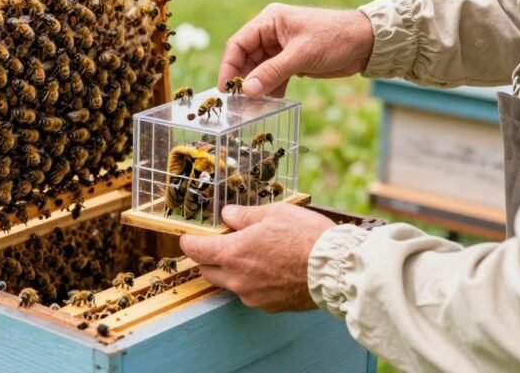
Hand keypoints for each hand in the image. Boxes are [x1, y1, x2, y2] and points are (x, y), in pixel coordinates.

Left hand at [179, 203, 336, 312]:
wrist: (332, 269)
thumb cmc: (305, 237)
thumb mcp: (273, 213)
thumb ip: (245, 215)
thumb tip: (228, 214)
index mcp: (232, 253)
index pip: (195, 251)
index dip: (188, 242)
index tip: (187, 238)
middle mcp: (237, 279)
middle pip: (208, 271)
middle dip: (209, 258)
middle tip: (223, 243)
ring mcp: (252, 296)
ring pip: (229, 284)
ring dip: (232, 272)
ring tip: (253, 256)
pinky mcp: (269, 306)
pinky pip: (251, 294)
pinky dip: (253, 283)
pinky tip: (271, 270)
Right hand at [219, 4, 374, 97]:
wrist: (366, 42)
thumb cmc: (335, 38)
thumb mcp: (301, 55)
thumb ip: (273, 72)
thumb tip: (247, 90)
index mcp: (269, 21)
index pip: (238, 44)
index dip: (229, 67)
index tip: (225, 90)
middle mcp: (271, 33)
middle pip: (246, 59)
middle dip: (242, 81)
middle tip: (238, 104)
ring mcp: (281, 48)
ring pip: (259, 70)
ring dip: (256, 88)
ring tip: (251, 108)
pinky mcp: (292, 61)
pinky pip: (274, 77)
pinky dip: (271, 90)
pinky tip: (268, 104)